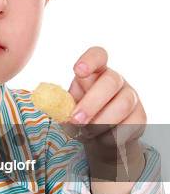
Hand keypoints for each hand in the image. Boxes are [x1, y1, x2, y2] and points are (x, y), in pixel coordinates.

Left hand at [65, 46, 146, 178]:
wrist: (100, 137)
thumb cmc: (81, 115)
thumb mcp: (69, 107)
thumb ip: (63, 104)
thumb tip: (53, 105)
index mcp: (95, 72)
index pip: (98, 55)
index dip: (90, 60)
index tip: (78, 71)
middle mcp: (116, 80)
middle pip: (110, 82)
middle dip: (91, 103)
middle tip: (76, 120)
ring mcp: (130, 97)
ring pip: (122, 105)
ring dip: (101, 122)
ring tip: (86, 133)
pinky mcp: (140, 116)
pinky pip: (130, 125)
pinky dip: (112, 135)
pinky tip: (101, 138)